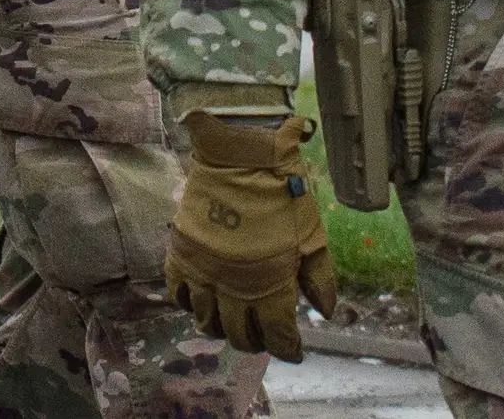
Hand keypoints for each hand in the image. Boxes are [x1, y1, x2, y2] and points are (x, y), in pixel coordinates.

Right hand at [166, 112, 336, 358]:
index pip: (277, 336)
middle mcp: (233, 287)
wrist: (241, 155)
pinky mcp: (182, 254)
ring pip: (207, 321)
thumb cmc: (282, 193)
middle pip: (240, 334)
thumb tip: (325, 311)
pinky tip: (202, 300)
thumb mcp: (312, 235)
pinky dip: (189, 304)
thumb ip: (319, 277)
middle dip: (254, 342)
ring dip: (222, 328)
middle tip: (263, 335)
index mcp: (271, 284)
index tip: (293, 349)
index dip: (287, 349)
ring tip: (232, 322)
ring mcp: (203, 272)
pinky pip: (178, 294)